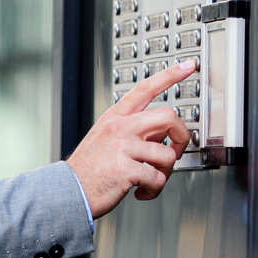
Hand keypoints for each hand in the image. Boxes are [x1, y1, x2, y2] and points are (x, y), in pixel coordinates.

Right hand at [67, 60, 196, 217]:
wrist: (68, 192)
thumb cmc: (89, 169)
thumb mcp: (106, 139)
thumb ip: (134, 131)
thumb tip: (162, 133)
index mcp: (115, 117)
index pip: (146, 88)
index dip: (170, 74)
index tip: (189, 65)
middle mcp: (119, 127)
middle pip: (169, 117)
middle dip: (182, 138)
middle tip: (175, 153)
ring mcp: (122, 147)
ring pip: (167, 154)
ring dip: (164, 173)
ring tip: (150, 180)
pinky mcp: (125, 169)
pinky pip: (157, 178)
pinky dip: (154, 190)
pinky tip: (141, 191)